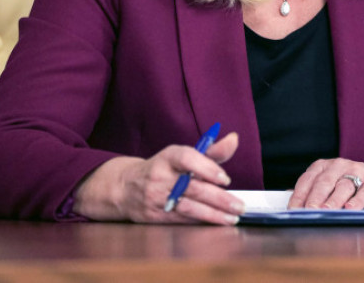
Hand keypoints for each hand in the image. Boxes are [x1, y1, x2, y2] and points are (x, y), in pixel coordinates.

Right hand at [72, 133, 243, 223]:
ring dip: (214, 215)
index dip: (207, 167)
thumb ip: (211, 151)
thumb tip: (234, 139)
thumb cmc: (162, 169)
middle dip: (219, 198)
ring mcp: (156, 197)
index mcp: (168, 157)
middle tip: (239, 205)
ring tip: (232, 217)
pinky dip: (201, 222)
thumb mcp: (181, 156)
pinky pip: (181, 220)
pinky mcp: (154, 216)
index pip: (187, 158)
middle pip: (192, 188)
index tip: (226, 179)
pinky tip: (217, 223)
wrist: (124, 187)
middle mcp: (160, 176)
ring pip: (188, 207)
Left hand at [287, 157, 363, 209]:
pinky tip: (350, 209)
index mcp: (324, 166)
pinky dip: (357, 201)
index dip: (299, 195)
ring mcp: (358, 172)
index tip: (292, 210)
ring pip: (343, 186)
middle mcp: (339, 165)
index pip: (308, 180)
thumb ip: (314, 194)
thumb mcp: (332, 186)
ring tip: (326, 212)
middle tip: (308, 211)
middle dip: (314, 198)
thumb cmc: (353, 186)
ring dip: (333, 200)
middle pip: (324, 182)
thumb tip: (293, 207)